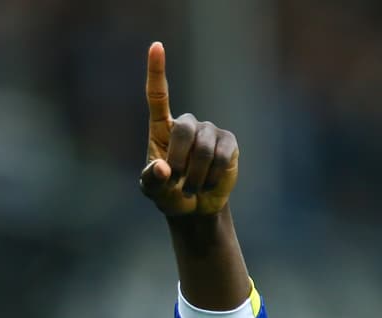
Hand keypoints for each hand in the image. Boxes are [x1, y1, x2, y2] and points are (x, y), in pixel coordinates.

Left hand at [140, 42, 238, 216]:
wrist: (194, 206)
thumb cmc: (168, 193)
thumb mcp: (153, 190)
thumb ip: (153, 180)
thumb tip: (163, 167)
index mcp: (161, 129)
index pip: (158, 96)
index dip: (157, 71)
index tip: (156, 46)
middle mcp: (187, 124)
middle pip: (184, 129)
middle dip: (179, 160)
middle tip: (177, 180)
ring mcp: (210, 131)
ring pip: (203, 148)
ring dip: (195, 175)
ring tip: (192, 187)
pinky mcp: (229, 142)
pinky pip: (222, 156)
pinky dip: (212, 176)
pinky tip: (208, 183)